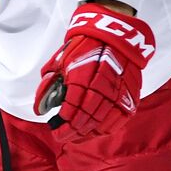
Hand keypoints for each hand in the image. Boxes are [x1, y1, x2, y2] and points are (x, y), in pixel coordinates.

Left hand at [35, 3, 153, 135]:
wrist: (113, 34)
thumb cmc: (82, 47)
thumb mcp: (58, 62)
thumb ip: (47, 86)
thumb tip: (39, 109)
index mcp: (81, 78)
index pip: (71, 111)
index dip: (62, 125)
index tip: (55, 129)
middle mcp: (101, 87)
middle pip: (86, 120)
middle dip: (72, 132)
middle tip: (62, 136)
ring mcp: (118, 93)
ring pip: (103, 123)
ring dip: (88, 133)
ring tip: (76, 136)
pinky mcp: (131, 95)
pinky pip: (120, 119)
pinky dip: (107, 128)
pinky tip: (96, 131)